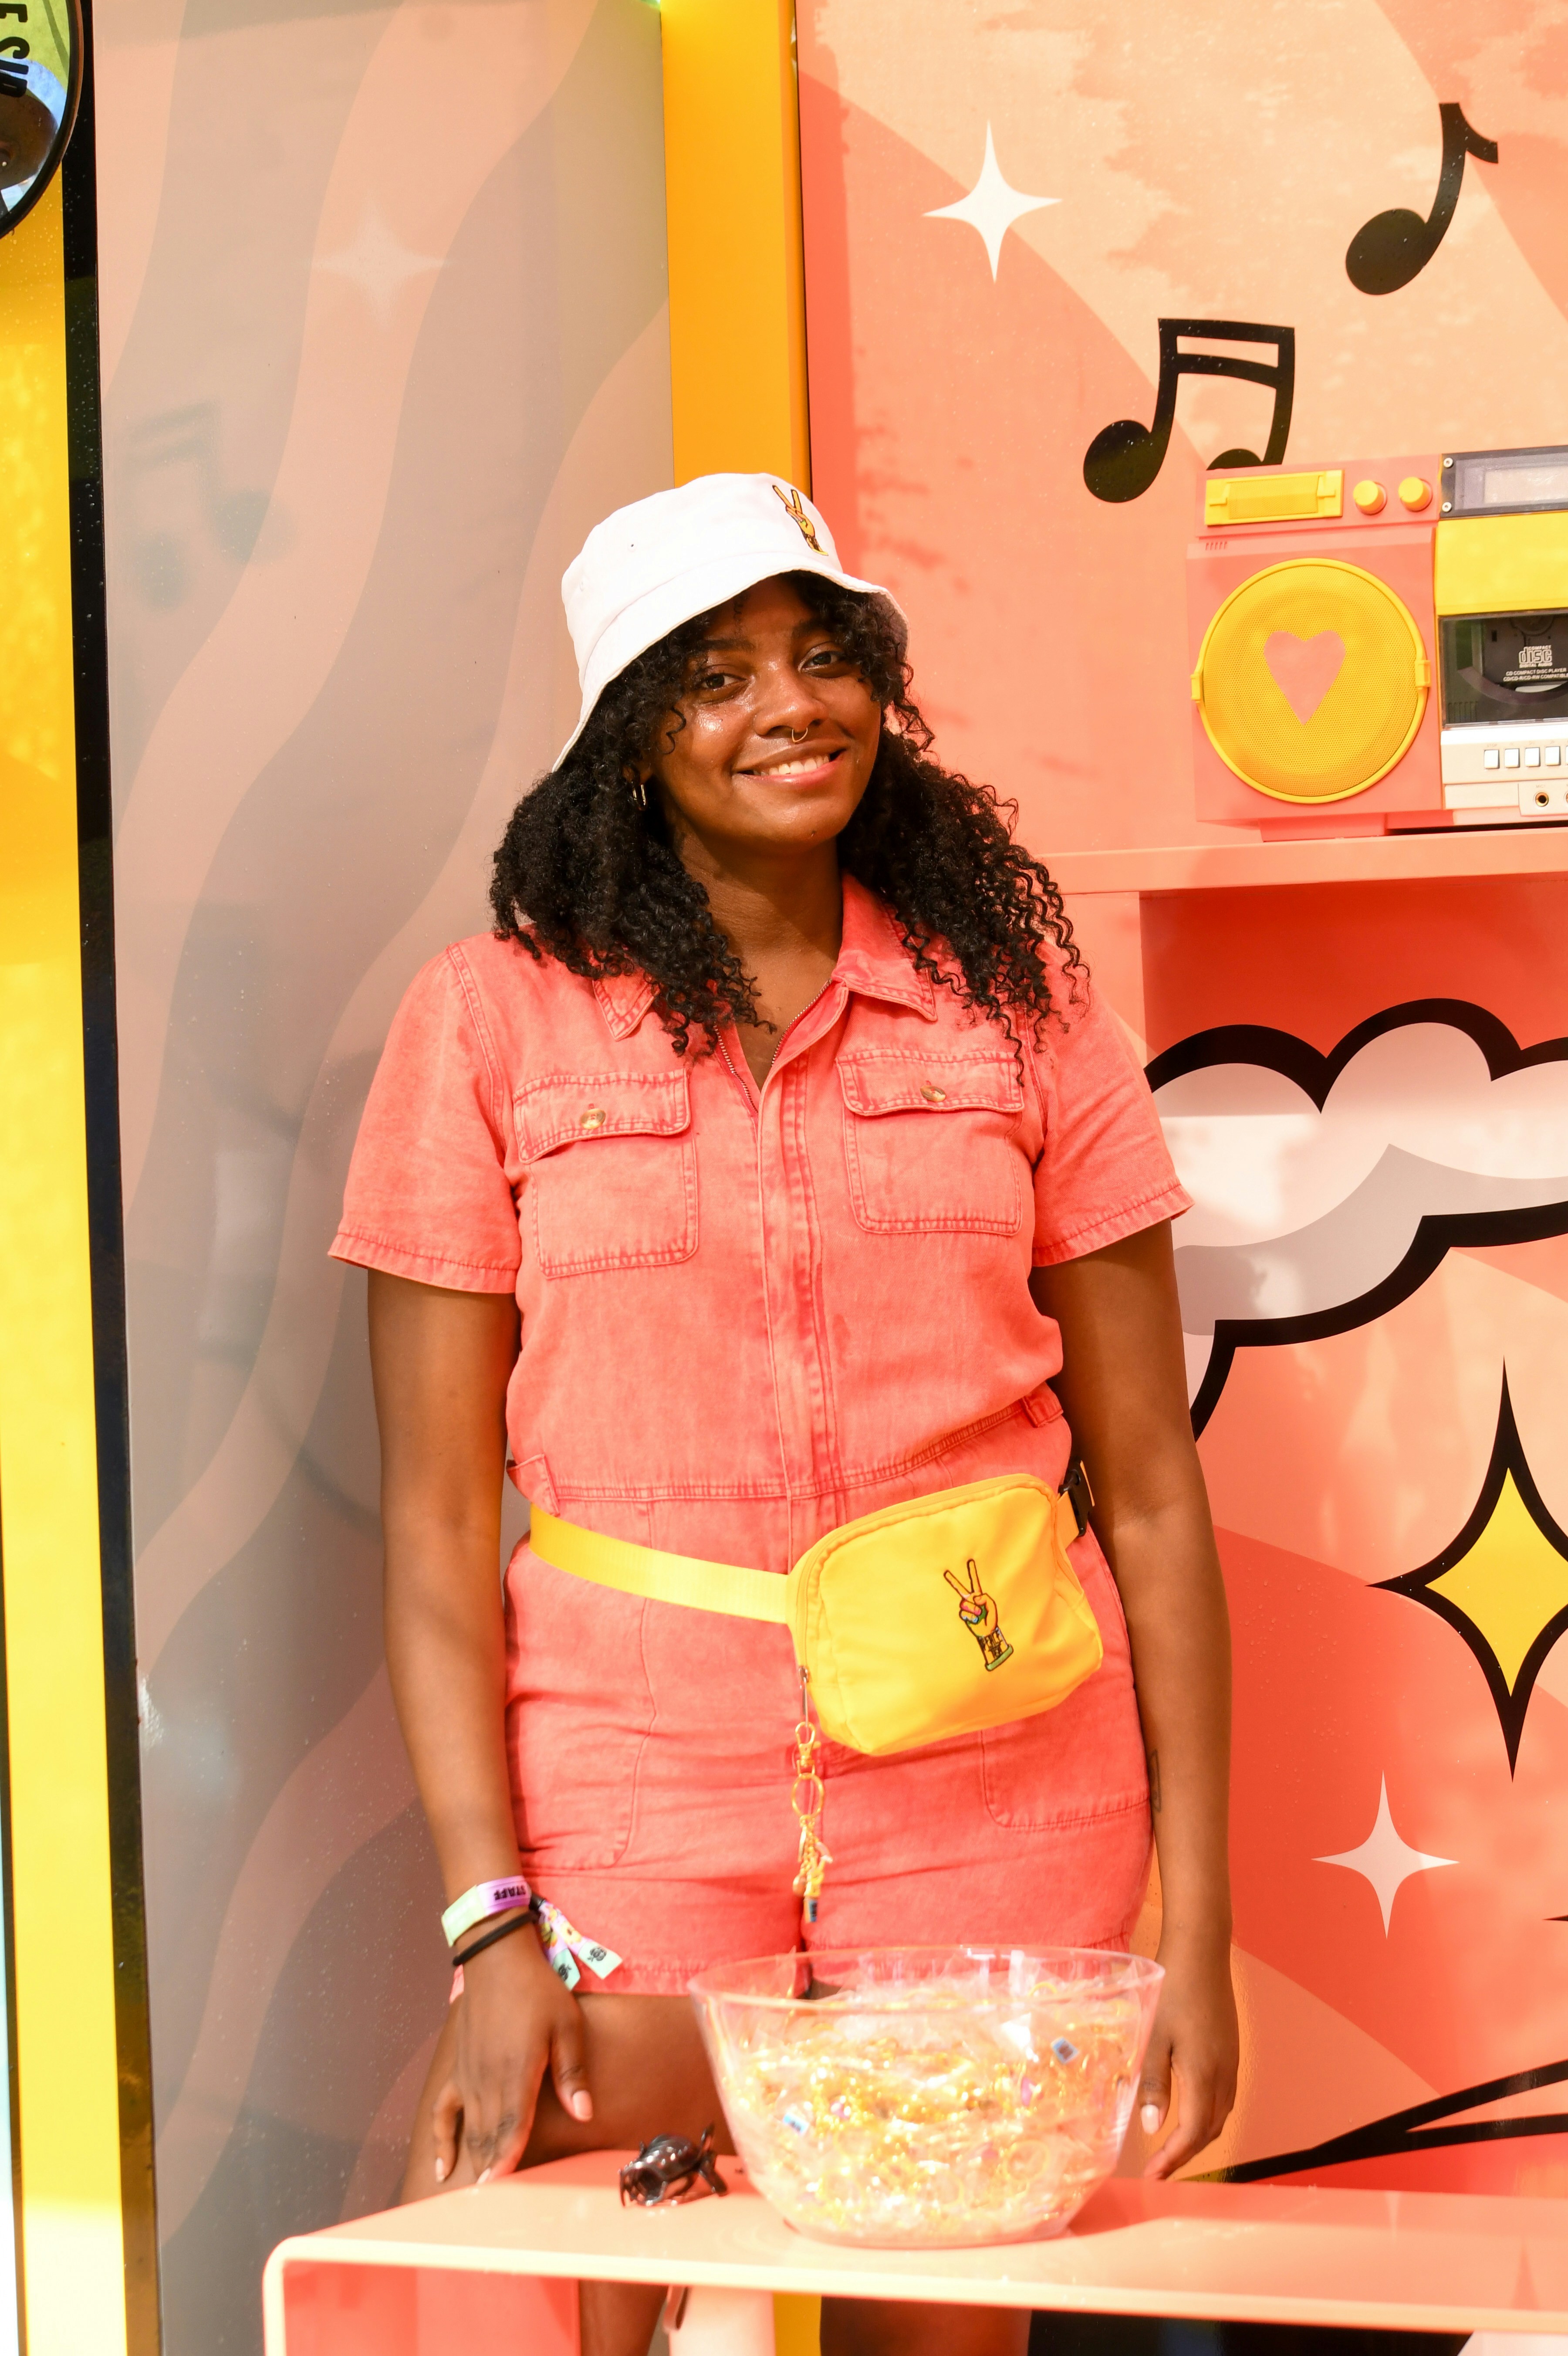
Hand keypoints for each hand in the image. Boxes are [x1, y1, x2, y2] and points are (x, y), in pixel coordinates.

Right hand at [431, 1916, 592, 2183]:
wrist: (498, 1959)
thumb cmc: (538, 1990)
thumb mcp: (567, 2024)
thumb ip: (573, 2072)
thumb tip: (585, 2113)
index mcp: (518, 2071)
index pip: (512, 2127)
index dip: (507, 2161)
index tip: (502, 2190)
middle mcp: (488, 2081)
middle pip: (489, 2137)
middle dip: (491, 2172)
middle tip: (493, 2207)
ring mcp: (469, 2077)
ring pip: (470, 2131)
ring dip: (474, 2163)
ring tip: (477, 2197)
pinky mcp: (458, 2070)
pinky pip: (444, 2112)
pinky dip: (441, 2141)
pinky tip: (443, 2168)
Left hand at [1138, 1933, 1237, 2179]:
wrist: (1201, 1950)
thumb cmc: (1172, 1989)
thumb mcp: (1155, 2036)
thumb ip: (1155, 2083)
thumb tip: (1153, 2129)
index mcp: (1204, 2073)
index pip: (1193, 2133)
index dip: (1174, 2159)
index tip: (1153, 2176)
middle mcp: (1224, 2074)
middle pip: (1210, 2130)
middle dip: (1186, 2155)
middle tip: (1159, 2169)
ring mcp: (1231, 2061)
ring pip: (1220, 2115)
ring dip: (1198, 2137)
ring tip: (1171, 2148)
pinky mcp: (1231, 2050)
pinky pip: (1224, 2097)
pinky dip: (1207, 2116)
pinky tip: (1190, 2112)